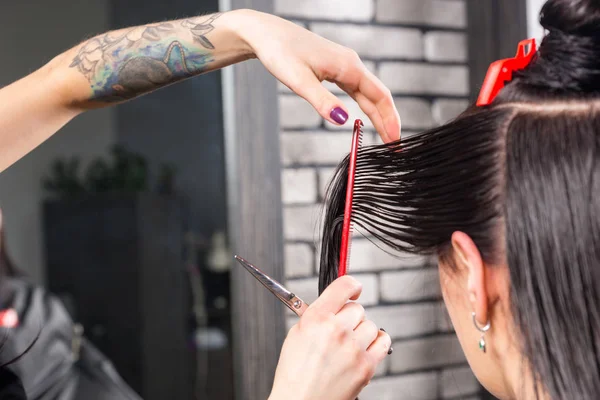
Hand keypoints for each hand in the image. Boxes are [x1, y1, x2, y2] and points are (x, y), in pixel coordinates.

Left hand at [233, 10, 400, 142]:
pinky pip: (356, 89)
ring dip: (378, 114)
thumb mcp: (300, 80)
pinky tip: (365, 115)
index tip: (396, 140)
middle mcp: (351, 64)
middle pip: (378, 95)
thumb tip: (343, 121)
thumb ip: (322, 101)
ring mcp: (343, 65)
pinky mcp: (334, 68)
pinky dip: (365, 105)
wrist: (265, 33)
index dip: (390, 119)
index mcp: (349, 66)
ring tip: (386, 135)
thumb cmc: (280, 52)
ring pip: (368, 93)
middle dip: (388, 120)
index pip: (380, 96)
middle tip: (395, 145)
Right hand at [269, 276, 391, 399]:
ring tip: (348, 345)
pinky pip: (383, 341)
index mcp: (316, 317)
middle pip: (357, 308)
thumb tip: (335, 304)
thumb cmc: (294, 374)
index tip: (354, 290)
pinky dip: (376, 342)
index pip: (344, 285)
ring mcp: (353, 348)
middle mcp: (336, 329)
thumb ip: (317, 315)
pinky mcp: (366, 365)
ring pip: (370, 325)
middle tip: (340, 329)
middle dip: (350, 317)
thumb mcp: (296, 334)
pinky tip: (364, 348)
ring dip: (361, 332)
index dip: (352, 285)